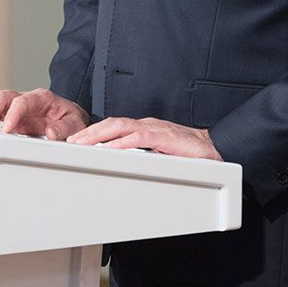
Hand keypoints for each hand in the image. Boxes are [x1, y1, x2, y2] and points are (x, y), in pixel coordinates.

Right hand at [0, 87, 89, 139]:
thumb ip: (64, 128)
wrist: (70, 119)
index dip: (12, 114)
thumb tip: (50, 133)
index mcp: (41, 98)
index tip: (7, 129)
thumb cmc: (71, 119)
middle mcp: (26, 99)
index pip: (21, 101)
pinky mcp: (10, 115)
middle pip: (1, 96)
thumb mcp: (74, 123)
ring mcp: (16, 106)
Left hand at [67, 115, 220, 159]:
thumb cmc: (188, 152)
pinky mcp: (164, 137)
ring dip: (98, 135)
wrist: (215, 148)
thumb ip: (142, 154)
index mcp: (144, 128)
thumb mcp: (159, 153)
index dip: (94, 132)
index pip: (114, 126)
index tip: (78, 140)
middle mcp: (146, 125)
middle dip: (89, 132)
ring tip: (83, 143)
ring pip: (120, 127)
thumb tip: (121, 163)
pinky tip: (108, 149)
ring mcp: (154, 129)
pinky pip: (138, 138)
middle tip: (72, 141)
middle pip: (112, 123)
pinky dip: (120, 143)